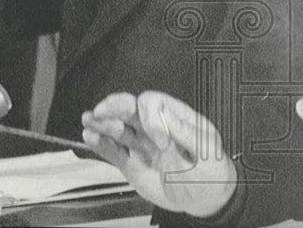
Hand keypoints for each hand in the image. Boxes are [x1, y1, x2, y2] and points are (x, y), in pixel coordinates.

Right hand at [82, 91, 236, 217]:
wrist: (207, 199)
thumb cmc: (212, 172)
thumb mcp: (205, 149)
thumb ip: (184, 131)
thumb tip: (164, 114)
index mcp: (177, 119)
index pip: (155, 103)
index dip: (151, 116)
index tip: (159, 139)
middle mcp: (157, 129)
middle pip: (132, 109)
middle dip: (116, 107)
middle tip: (103, 110)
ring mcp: (144, 147)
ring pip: (119, 128)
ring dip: (103, 122)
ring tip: (90, 120)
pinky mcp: (134, 165)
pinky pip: (115, 152)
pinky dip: (101, 144)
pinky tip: (91, 136)